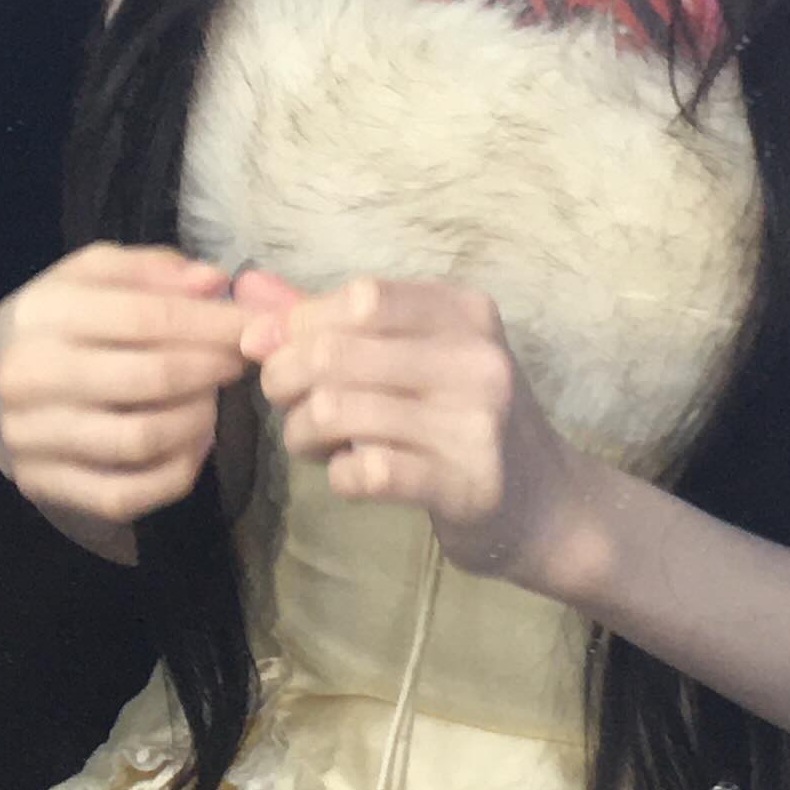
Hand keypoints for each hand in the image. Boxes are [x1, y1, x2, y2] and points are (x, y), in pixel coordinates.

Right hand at [0, 242, 249, 524]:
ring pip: (142, 440)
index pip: (147, 318)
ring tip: (212, 398)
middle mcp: (31, 376)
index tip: (256, 327)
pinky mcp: (44, 486)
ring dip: (198, 419)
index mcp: (47, 313)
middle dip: (212, 369)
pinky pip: (125, 495)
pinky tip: (194, 443)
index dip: (213, 323)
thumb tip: (214, 283)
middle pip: (151, 379)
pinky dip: (176, 473)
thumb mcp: (96, 273)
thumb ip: (155, 270)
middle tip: (239, 362)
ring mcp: (34, 439)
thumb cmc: (60, 317)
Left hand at [239, 272, 581, 584]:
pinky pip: (366, 471)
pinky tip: (349, 474)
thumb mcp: (411, 352)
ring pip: (337, 410)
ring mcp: (476, 422)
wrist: (543, 502)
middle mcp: (476, 357)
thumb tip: (246, 287)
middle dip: (285, 378)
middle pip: (337, 351)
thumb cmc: (461, 415)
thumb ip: (329, 317)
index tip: (271, 348)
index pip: (360, 296)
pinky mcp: (466, 485)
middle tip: (285, 401)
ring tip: (312, 441)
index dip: (299, 322)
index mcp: (464, 310)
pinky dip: (338, 475)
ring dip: (302, 432)